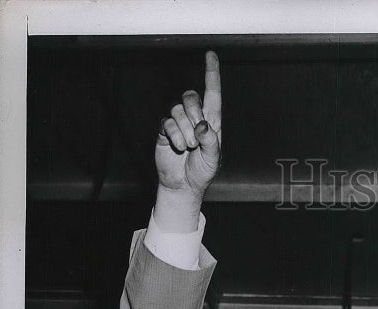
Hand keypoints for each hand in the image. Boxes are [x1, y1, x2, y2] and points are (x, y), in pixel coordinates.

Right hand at [154, 51, 220, 227]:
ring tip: (188, 147)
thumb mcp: (213, 158)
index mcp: (211, 121)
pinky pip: (168, 123)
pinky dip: (175, 137)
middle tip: (197, 137)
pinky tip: (178, 147)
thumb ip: (211, 140)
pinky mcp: (165, 130)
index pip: (212, 93)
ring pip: (178, 111)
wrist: (183, 185)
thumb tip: (203, 125)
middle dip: (194, 114)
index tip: (211, 55)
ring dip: (185, 132)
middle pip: (191, 97)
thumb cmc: (202, 171)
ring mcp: (178, 122)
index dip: (211, 74)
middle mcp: (194, 118)